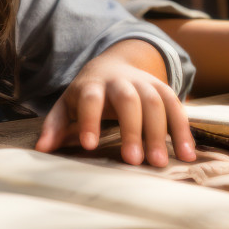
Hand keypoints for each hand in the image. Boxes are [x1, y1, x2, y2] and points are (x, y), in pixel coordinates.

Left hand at [35, 40, 196, 166]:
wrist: (113, 64)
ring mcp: (144, 83)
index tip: (90, 145)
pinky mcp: (162, 89)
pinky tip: (187, 154)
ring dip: (160, 132)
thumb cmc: (86, 94)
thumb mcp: (66, 105)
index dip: (90, 119)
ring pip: (155, 102)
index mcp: (92, 84)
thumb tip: (41, 150)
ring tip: (160, 163)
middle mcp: (120, 81)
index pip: (90, 98)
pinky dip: (183, 130)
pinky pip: (176, 106)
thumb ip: (55, 126)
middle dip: (131, 129)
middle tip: (133, 161)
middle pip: (128, 99)